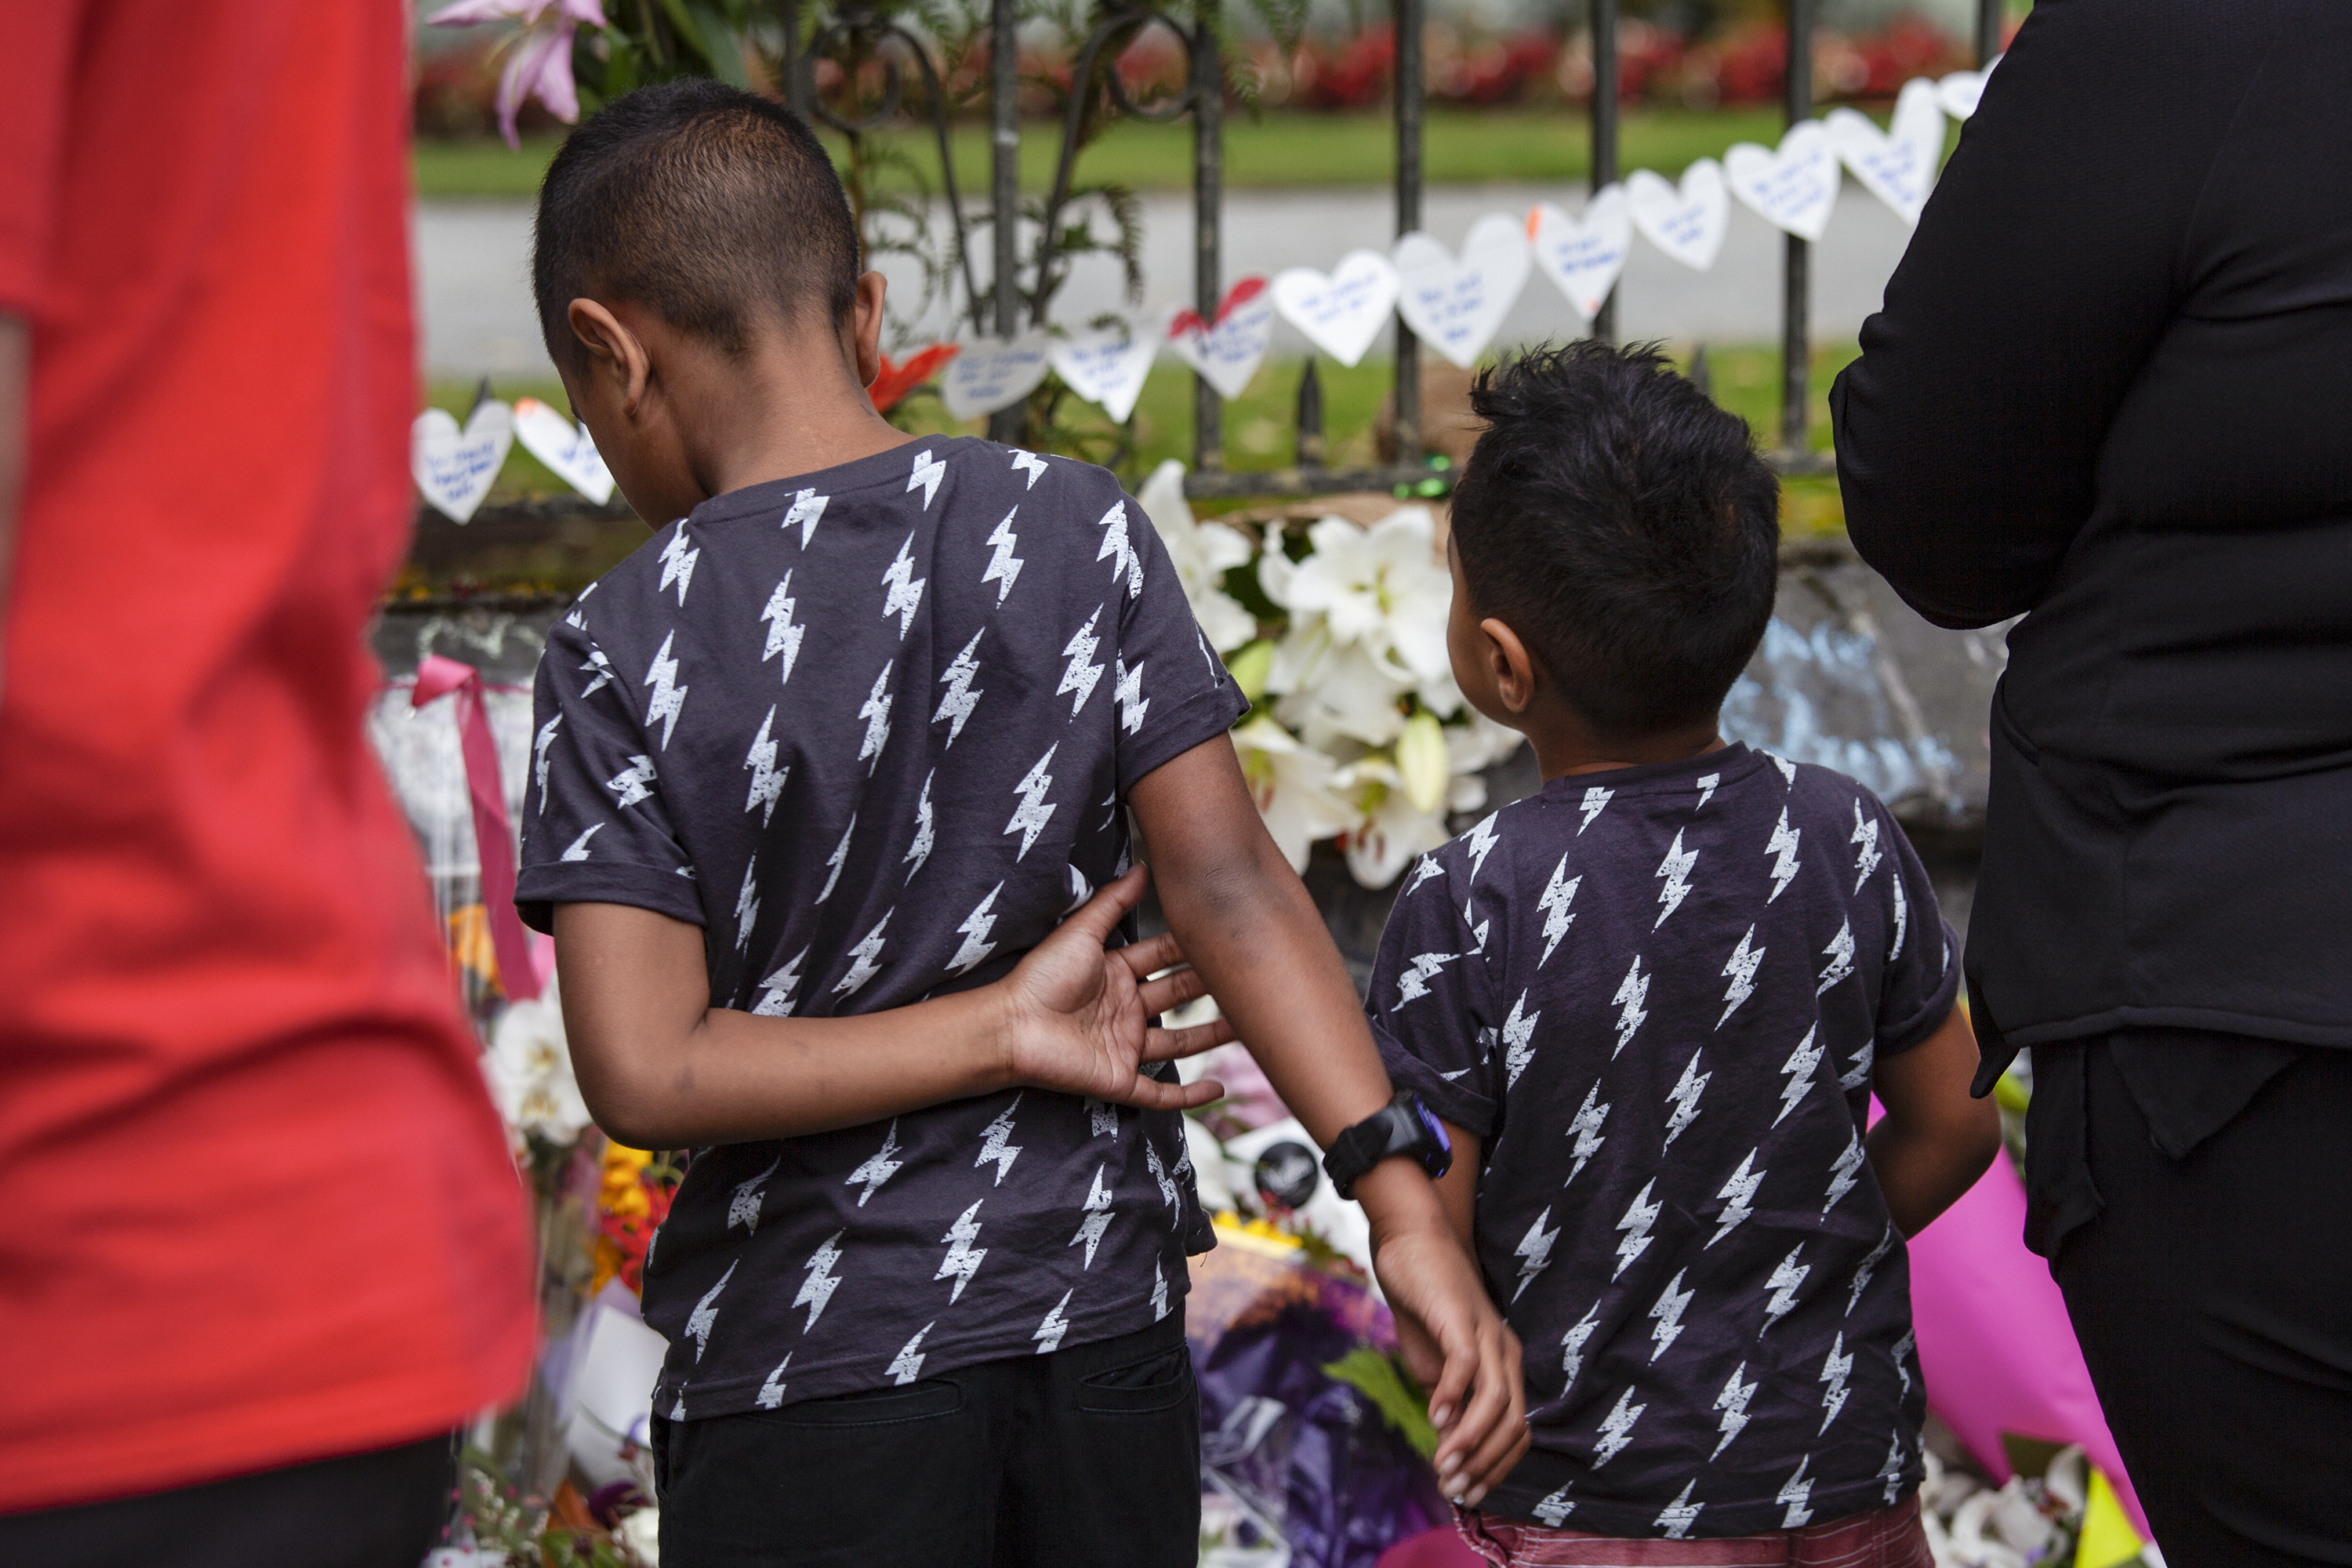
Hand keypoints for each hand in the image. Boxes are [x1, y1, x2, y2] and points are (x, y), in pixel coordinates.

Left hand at [999, 865, 1233, 1111]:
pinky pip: (1161, 1093)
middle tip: (1249, 975)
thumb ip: (1113, 902)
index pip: (1164, 959)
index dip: (1192, 949)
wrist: (1011, 1027)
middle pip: (1178, 997)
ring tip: (1248, 1026)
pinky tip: (1219, 1088)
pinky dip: (1190, 1096)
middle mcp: (1125, 1010)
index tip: (1225, 935)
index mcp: (1116, 975)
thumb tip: (1143, 867)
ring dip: (1212, 1037)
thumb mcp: (1082, 933)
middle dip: (1210, 987)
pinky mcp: (1119, 1080)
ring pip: (1179, 1044)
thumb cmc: (1040, 978)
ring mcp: (1125, 1047)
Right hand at [1373, 1215, 1528, 1505]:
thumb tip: (1450, 1445)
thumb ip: (1446, 1401)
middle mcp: (1506, 1351)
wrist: (1411, 1239)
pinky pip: (1467, 1366)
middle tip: (1453, 1489)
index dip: (1495, 1468)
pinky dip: (1453, 1397)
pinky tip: (1434, 1419)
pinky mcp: (1461, 1318)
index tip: (1467, 1494)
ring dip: (1471, 1442)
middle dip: (1484, 1465)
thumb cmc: (1423, 1302)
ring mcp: (1487, 1333)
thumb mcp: (1433, 1364)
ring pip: (1497, 1402)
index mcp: (1505, 1364)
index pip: (1517, 1431)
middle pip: (1514, 1423)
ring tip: (1444, 1466)